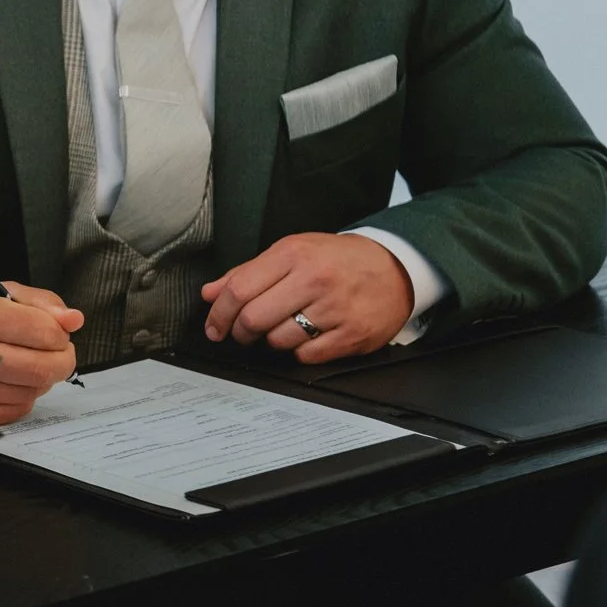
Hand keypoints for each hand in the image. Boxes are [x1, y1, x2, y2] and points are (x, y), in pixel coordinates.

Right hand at [0, 283, 83, 425]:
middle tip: (58, 353)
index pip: (45, 332)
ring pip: (33, 392)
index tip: (56, 332)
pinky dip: (22, 397)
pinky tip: (9, 381)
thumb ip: (39, 302)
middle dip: (63, 360)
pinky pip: (15, 411)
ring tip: (26, 364)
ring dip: (40, 379)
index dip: (60, 333)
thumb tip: (75, 320)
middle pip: (44, 368)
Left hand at [201, 232, 414, 363]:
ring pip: (278, 340)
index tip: (214, 325)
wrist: (395, 267)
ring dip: (270, 341)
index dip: (218, 313)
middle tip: (241, 332)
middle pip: (254, 318)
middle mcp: (313, 280)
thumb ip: (247, 272)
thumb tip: (211, 293)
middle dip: (240, 331)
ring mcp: (335, 309)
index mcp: (293, 255)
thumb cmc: (338, 259)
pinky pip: (306, 355)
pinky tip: (305, 336)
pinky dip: (298, 351)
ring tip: (281, 327)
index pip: (239, 289)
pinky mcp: (352, 335)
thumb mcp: (292, 250)